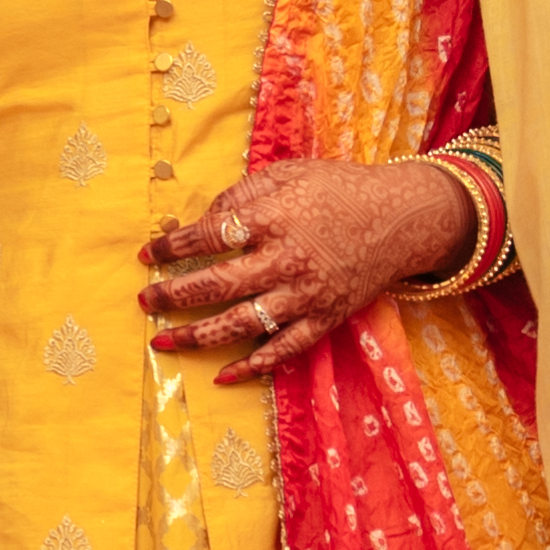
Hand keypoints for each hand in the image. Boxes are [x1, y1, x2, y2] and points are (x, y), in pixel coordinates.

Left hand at [136, 154, 467, 382]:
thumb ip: (242, 194)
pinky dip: (254, 366)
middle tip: (145, 301)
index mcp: (276, 219)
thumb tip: (202, 219)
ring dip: (198, 335)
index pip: (211, 235)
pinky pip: (284, 349)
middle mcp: (288, 261)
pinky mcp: (325, 318)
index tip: (148, 252)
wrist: (403, 217)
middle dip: (174, 295)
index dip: (173, 244)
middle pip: (218, 284)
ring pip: (243, 323)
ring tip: (163, 341)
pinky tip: (224, 375)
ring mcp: (307, 295)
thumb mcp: (290, 174)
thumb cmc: (341, 190)